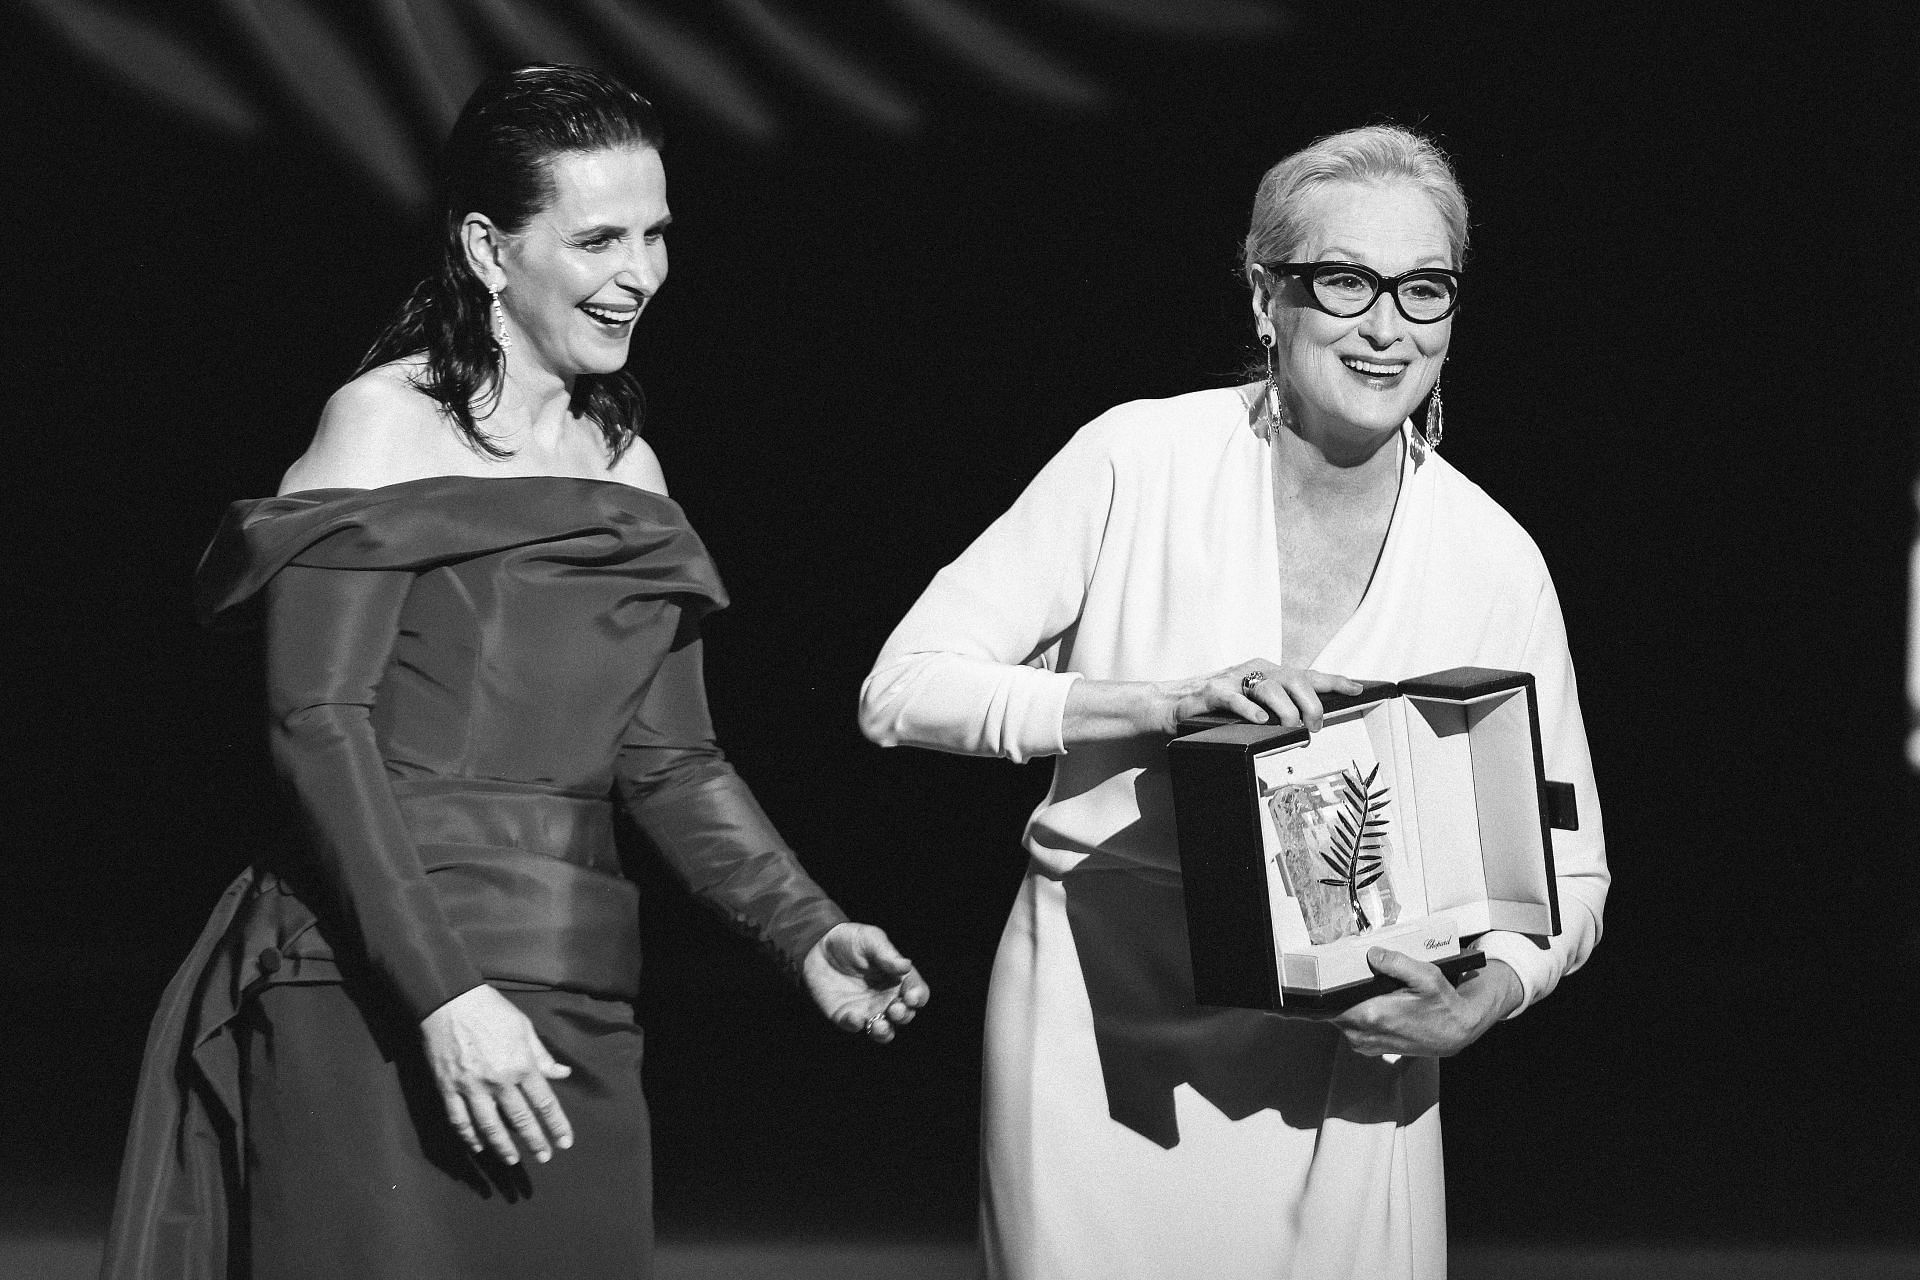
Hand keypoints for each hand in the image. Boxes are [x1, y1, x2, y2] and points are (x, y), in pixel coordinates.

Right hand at [420, 984, 573, 1164]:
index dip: (556, 1125)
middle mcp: (499, 1080)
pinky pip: (459, 1120)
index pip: (544, 1102)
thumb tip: (563, 1074)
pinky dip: (469, 1136)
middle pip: (520, 1120)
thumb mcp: (524, 1028)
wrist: (449, 1000)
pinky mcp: (447, 1088)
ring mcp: (471, 1087)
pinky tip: (478, 1146)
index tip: (565, 1142)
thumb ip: (542, 1056)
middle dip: (535, 1141)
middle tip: (544, 1157)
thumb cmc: (491, 1010)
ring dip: (503, 1148)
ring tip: (513, 1160)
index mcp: (521, 1064)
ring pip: (489, 1127)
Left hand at [802, 922, 928, 1044]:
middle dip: (903, 1016)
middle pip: (905, 1015)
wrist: (818, 946)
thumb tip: (906, 966)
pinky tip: (854, 1017)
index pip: (917, 992)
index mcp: (898, 979)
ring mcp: (868, 1009)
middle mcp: (887, 998)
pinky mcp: (847, 1016)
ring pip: (884, 1030)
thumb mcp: (870, 939)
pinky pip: (855, 1026)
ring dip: (884, 1031)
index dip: (918, 997)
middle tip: (895, 1009)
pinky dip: (856, 1025)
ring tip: (879, 1025)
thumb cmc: (851, 940)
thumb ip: (887, 953)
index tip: (911, 997)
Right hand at [1157, 660, 1362, 733]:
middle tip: (1315, 725)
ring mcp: (1231, 680)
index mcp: (1266, 673)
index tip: (1357, 689)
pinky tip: (1260, 721)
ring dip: (1285, 708)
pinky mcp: (1210, 693)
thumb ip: (1276, 708)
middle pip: (1293, 678)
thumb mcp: (1251, 704)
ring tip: (1292, 726)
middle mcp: (1252, 671)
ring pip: (1268, 687)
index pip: (1307, 674)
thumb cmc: (1214, 708)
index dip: (1334, 681)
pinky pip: (1234, 698)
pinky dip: (1249, 709)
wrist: (1168, 703)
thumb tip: (1310, 724)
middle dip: (1310, 702)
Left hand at [1332, 951, 1522, 1058]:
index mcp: (1372, 1015)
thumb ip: (1397, 963)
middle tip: (1344, 974)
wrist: (1455, 1032)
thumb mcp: (1426, 976)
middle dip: (1334, 991)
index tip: (1315, 976)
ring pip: (1338, 1018)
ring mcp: (1364, 1043)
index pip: (1327, 1003)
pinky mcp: (1369, 1047)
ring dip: (1345, 1003)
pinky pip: (1350, 1027)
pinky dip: (1353, 1014)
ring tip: (1360, 987)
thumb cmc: (1442, 1005)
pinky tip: (1368, 1001)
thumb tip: (1372, 954)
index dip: (1319, 988)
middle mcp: (1363, 1033)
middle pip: (1331, 1008)